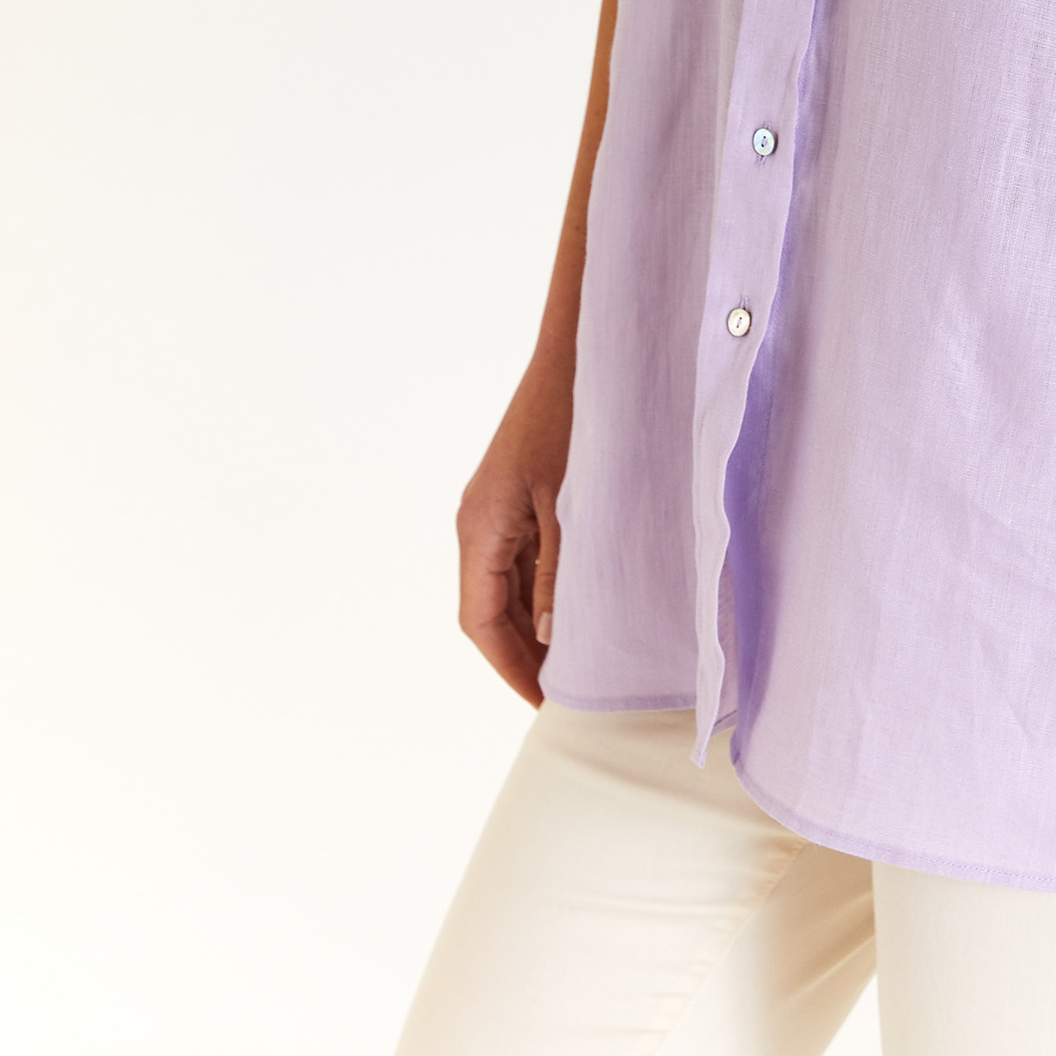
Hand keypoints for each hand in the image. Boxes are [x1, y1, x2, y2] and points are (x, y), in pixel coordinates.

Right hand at [456, 359, 572, 706]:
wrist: (577, 352)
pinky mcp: (516, 496)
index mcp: (480, 527)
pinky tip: (575, 609)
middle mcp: (478, 522)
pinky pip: (520, 558)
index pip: (481, 621)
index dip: (509, 666)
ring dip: (531, 625)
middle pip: (488, 609)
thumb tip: (549, 635)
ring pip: (504, 587)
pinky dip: (541, 590)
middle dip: (520, 654)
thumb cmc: (574, 418)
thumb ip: (558, 570)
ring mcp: (495, 509)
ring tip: (572, 663)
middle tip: (563, 695)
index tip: (542, 704)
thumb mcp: (571, 504)